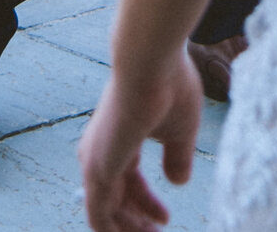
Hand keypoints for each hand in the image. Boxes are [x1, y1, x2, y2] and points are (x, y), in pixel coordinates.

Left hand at [78, 49, 203, 231]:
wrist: (151, 62)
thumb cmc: (169, 85)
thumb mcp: (180, 130)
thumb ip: (177, 157)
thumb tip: (179, 182)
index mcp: (117, 139)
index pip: (127, 181)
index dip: (145, 203)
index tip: (165, 219)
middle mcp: (99, 151)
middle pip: (114, 199)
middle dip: (134, 221)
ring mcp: (96, 160)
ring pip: (103, 212)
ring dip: (126, 230)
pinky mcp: (98, 168)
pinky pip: (99, 215)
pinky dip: (113, 231)